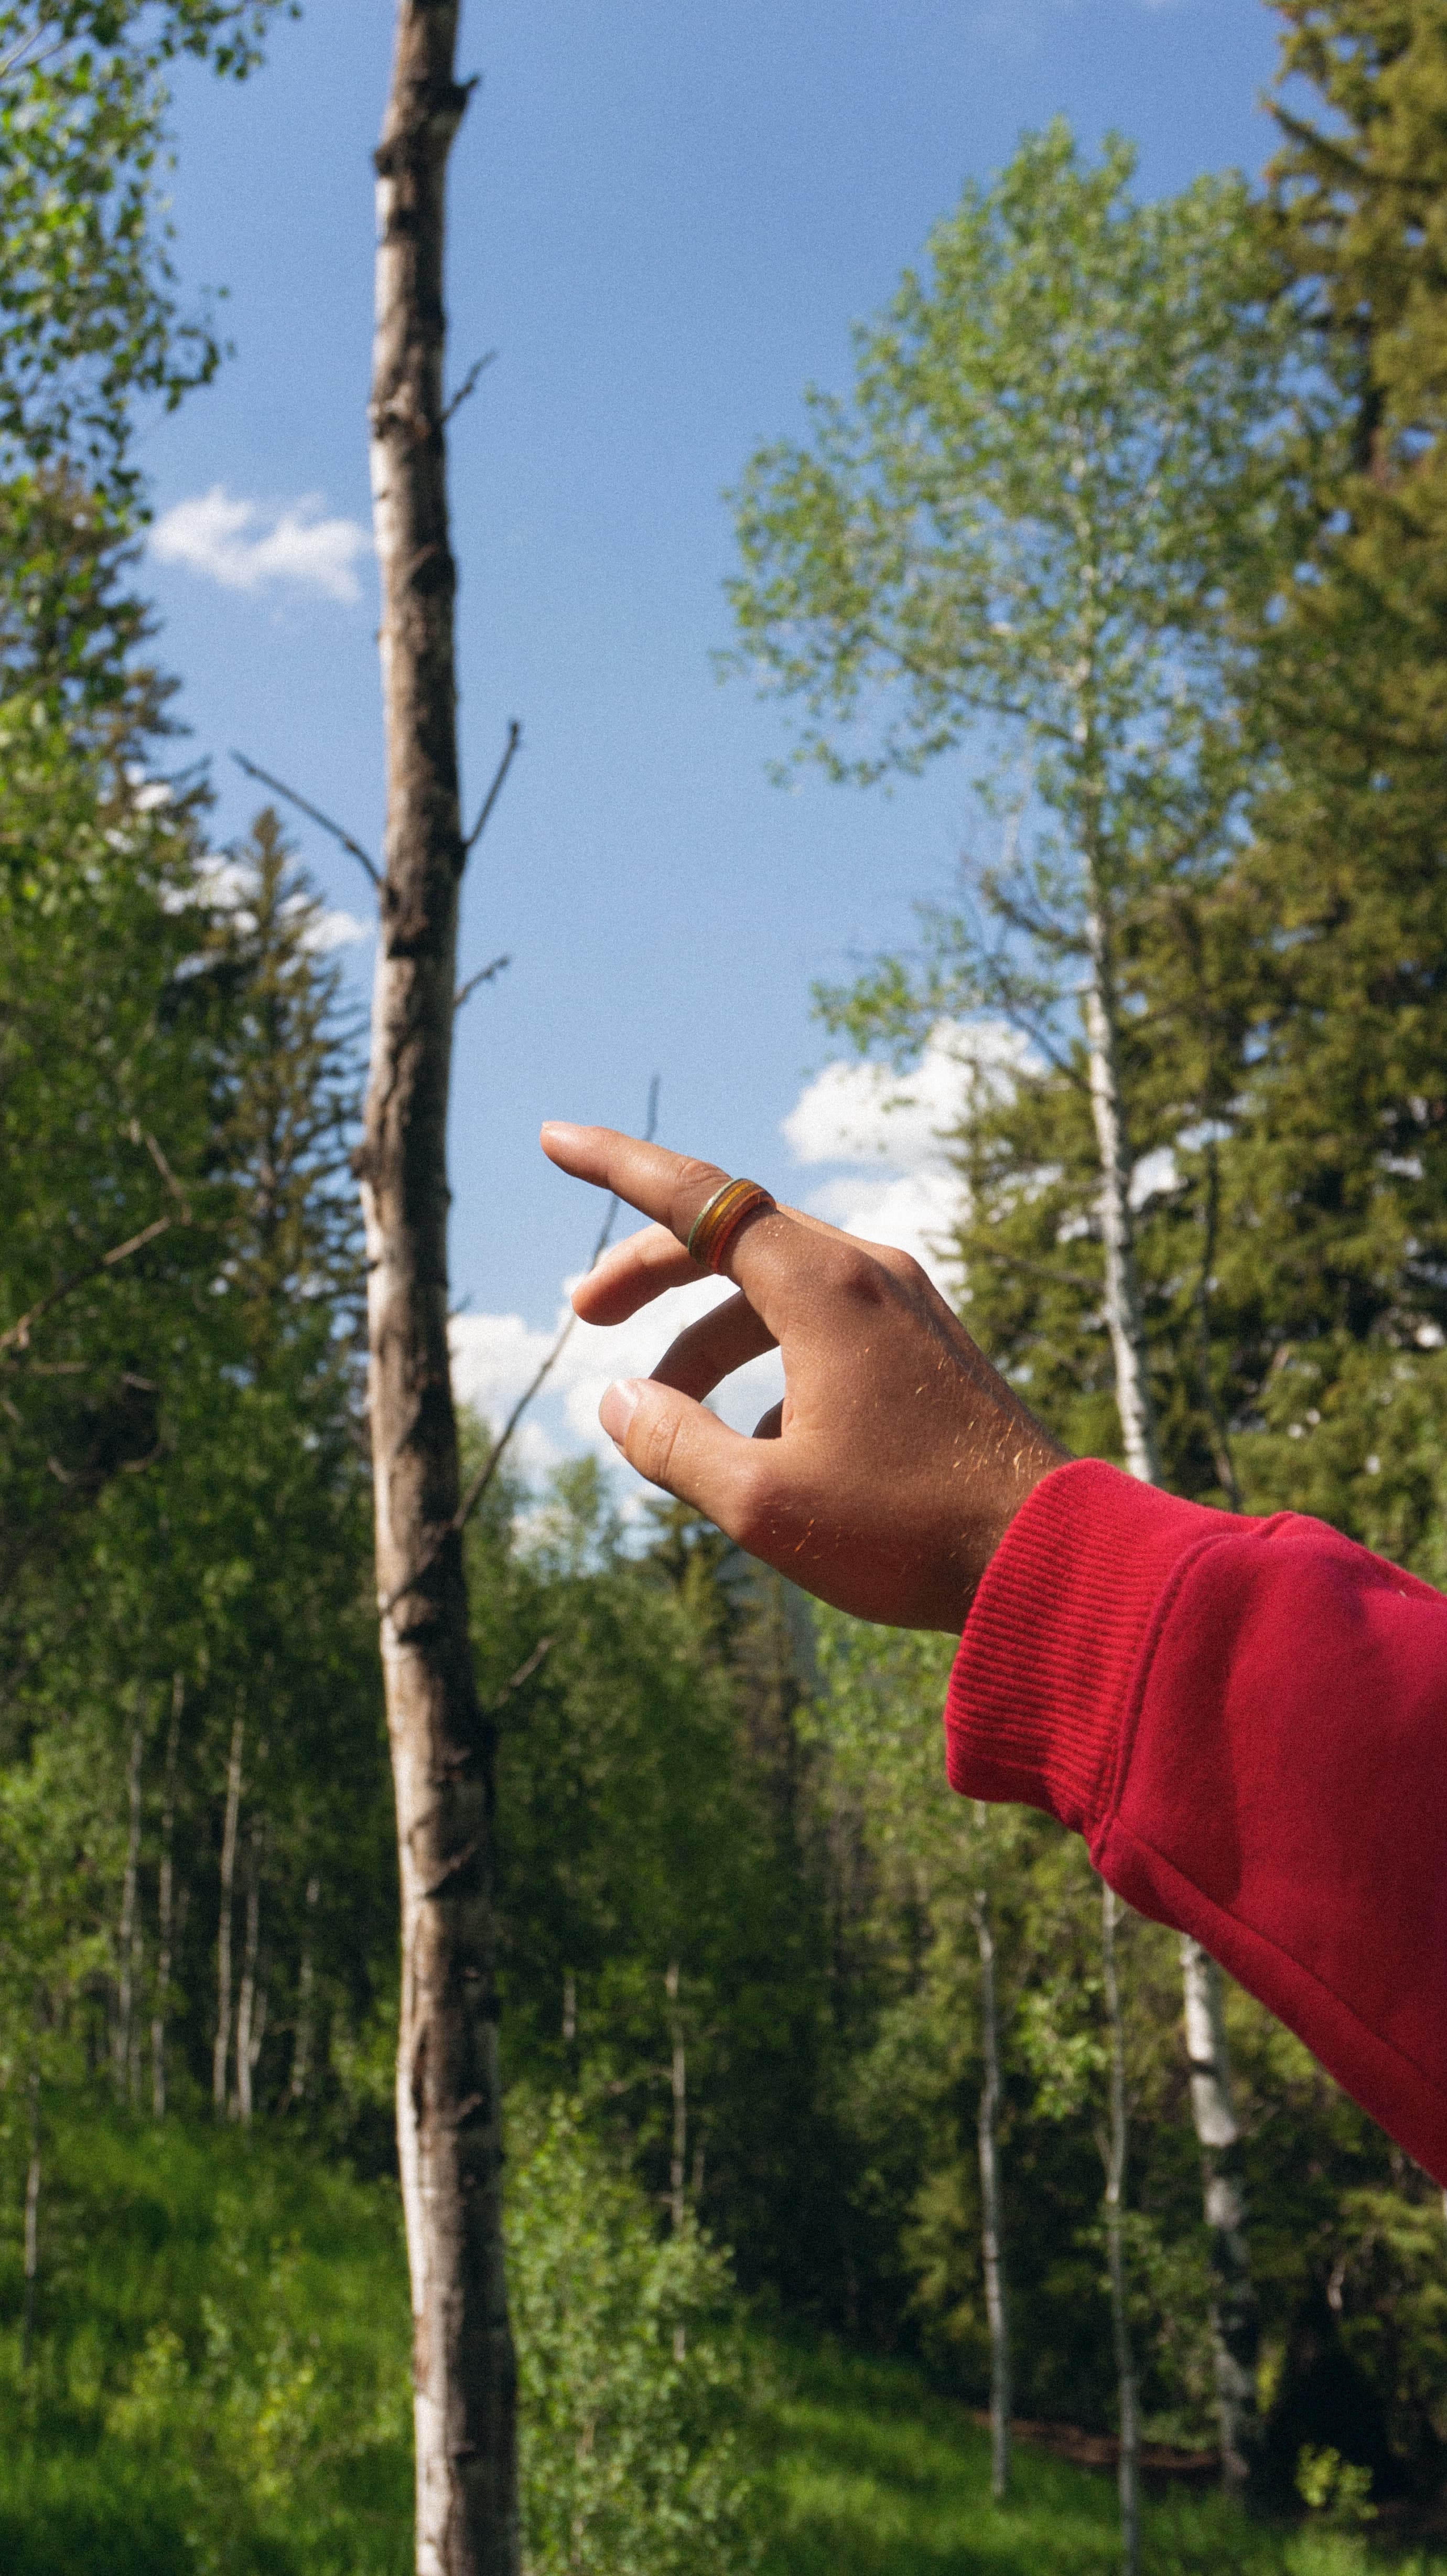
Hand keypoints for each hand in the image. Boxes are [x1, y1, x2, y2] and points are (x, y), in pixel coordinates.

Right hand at [539, 1124, 1067, 1631]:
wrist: (1053, 1556)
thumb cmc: (910, 1531)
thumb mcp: (763, 1502)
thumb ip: (674, 1444)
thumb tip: (617, 1403)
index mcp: (823, 1288)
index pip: (697, 1196)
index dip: (616, 1165)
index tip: (553, 1138)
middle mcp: (867, 1275)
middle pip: (732, 1239)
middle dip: (650, 1271)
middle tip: (584, 1315)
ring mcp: (907, 1307)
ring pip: (777, 1291)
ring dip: (708, 1338)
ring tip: (662, 1412)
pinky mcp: (929, 1347)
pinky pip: (824, 1328)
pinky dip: (768, 1364)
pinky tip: (758, 1444)